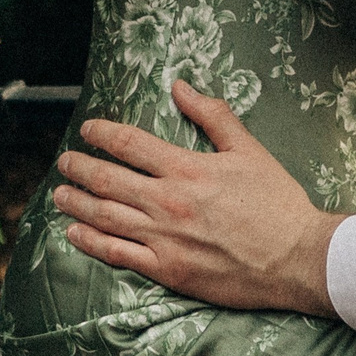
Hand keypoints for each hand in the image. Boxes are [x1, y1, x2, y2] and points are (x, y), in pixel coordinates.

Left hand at [52, 81, 343, 316]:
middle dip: (79, 167)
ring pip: (103, 217)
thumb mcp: (249, 150)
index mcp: (187, 169)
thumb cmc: (277, 202)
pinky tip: (75, 234)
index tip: (87, 129)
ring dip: (76, 203)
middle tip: (65, 161)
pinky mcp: (167, 270)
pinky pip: (116, 254)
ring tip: (60, 194)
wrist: (296, 257)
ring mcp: (163, 238)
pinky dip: (90, 242)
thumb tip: (181, 86)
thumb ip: (213, 116)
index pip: (130, 144)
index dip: (102, 134)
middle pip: (107, 180)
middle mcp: (167, 202)